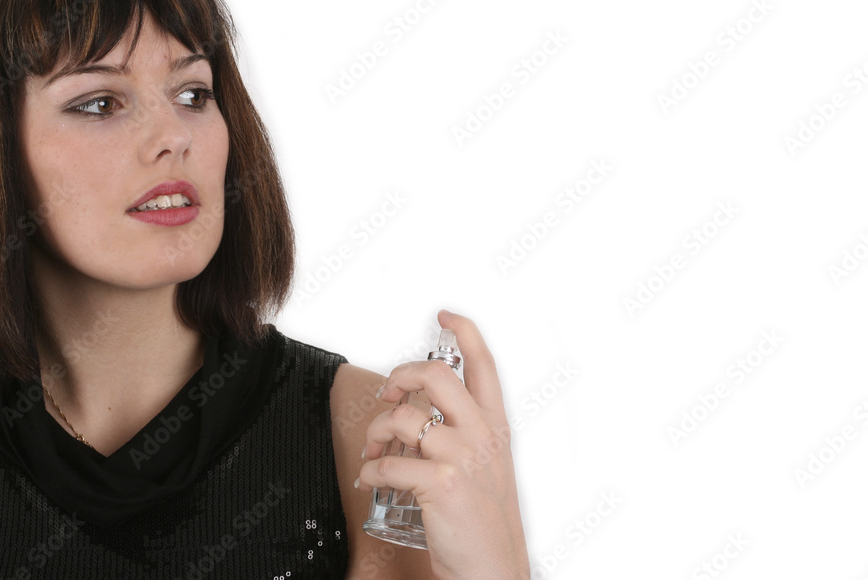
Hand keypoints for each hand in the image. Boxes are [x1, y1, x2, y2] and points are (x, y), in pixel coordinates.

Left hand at [357, 310, 529, 579]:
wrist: (493, 570)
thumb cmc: (486, 523)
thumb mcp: (490, 468)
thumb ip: (466, 435)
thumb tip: (419, 414)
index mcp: (496, 427)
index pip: (486, 365)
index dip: (465, 331)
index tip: (445, 314)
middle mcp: (482, 435)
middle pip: (436, 376)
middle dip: (401, 376)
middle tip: (388, 393)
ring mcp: (463, 457)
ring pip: (403, 418)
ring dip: (376, 433)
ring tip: (373, 452)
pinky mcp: (442, 484)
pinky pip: (389, 464)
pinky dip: (371, 470)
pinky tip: (372, 478)